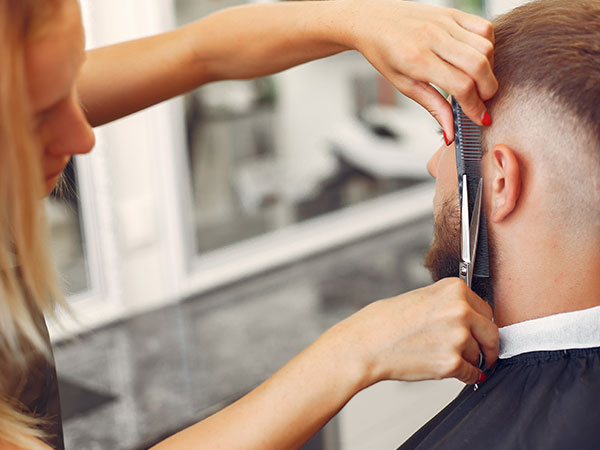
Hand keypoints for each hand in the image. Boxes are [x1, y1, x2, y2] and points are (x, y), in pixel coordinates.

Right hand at [335, 278, 498, 385]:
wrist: (367, 344)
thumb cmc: (385, 322)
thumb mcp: (421, 298)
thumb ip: (449, 304)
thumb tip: (471, 320)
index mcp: (454, 289)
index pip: (485, 309)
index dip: (482, 324)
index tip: (481, 333)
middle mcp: (460, 309)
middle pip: (491, 333)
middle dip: (487, 347)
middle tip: (484, 355)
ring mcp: (458, 336)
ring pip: (479, 355)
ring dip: (468, 360)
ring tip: (441, 357)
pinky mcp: (452, 362)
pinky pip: (472, 374)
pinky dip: (464, 376)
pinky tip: (447, 370)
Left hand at [336, 0, 497, 141]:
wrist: (371, 20)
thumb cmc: (383, 52)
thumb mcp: (403, 85)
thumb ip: (432, 106)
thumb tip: (451, 131)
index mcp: (416, 59)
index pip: (460, 85)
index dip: (475, 106)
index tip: (480, 119)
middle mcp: (432, 38)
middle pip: (478, 66)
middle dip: (488, 91)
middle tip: (482, 102)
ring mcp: (444, 23)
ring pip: (485, 47)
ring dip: (489, 70)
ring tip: (477, 82)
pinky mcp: (452, 13)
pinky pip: (484, 28)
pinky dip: (488, 46)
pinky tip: (476, 59)